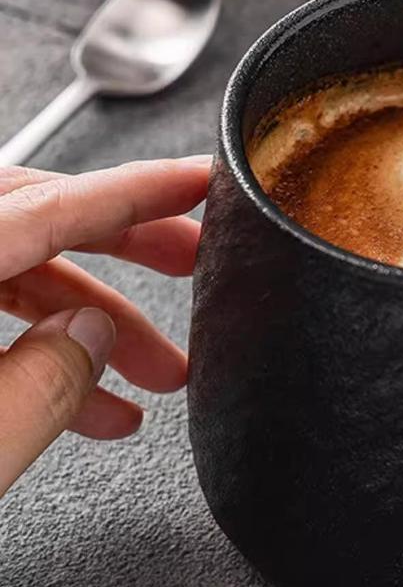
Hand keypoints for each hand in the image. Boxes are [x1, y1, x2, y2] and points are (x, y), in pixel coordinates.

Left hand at [0, 156, 209, 497]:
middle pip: (34, 220)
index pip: (50, 209)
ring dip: (90, 322)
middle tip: (195, 264)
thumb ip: (44, 384)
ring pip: (12, 273)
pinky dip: (37, 350)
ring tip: (157, 377)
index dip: (137, 193)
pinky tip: (89, 403)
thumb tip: (91, 338)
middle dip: (127, 249)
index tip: (199, 182)